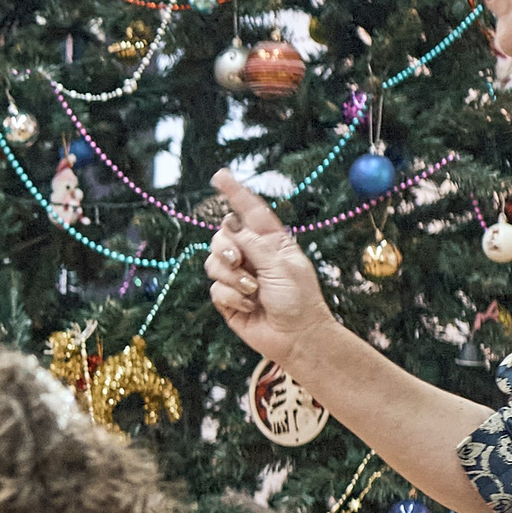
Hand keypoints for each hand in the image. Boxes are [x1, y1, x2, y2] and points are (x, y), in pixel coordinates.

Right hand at [205, 170, 336, 367]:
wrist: (295, 336)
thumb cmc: (299, 298)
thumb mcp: (281, 265)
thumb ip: (253, 244)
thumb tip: (229, 226)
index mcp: (271, 242)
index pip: (250, 211)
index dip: (235, 193)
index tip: (220, 176)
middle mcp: (251, 255)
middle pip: (221, 237)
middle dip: (225, 247)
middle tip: (238, 260)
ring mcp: (238, 277)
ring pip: (213, 263)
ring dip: (232, 277)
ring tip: (252, 291)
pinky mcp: (227, 298)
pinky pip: (215, 289)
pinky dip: (232, 297)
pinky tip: (250, 306)